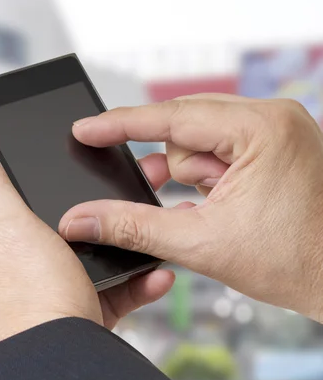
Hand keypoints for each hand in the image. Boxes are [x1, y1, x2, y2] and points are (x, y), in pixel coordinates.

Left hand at [0, 133, 174, 342]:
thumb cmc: (31, 295)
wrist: (66, 360)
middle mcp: (15, 276)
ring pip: (91, 261)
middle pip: (61, 231)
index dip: (45, 191)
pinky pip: (111, 292)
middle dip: (98, 219)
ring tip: (148, 233)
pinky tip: (155, 273)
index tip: (80, 180)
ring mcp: (48, 297)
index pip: (15, 207)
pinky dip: (135, 282)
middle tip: (129, 201)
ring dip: (123, 249)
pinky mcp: (79, 318)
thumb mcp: (10, 225)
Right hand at [60, 94, 322, 321]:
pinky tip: (212, 205)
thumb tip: (82, 219)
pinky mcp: (274, 149)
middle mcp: (273, 119)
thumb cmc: (297, 262)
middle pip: (185, 129)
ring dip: (191, 177)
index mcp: (262, 129)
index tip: (84, 129)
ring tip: (206, 210)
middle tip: (158, 194)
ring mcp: (276, 133)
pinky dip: (206, 178)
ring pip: (200, 142)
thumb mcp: (200, 242)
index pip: (171, 117)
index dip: (120, 125)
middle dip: (169, 167)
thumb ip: (131, 226)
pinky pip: (219, 152)